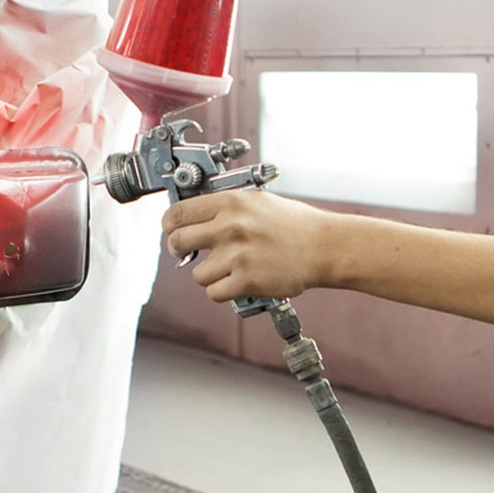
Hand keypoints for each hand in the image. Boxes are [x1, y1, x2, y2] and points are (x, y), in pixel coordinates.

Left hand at [160, 189, 331, 302]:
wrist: (324, 246)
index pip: (177, 213)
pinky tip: (236, 281)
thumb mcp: (255, 200)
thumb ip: (222, 207)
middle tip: (185, 253)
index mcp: (230, 202)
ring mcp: (238, 255)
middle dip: (178, 250)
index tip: (172, 231)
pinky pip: (214, 292)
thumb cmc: (292, 223)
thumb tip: (189, 215)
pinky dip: (222, 291)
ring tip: (227, 268)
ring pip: (196, 273)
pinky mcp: (247, 281)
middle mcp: (230, 226)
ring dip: (207, 274)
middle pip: (177, 242)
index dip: (169, 225)